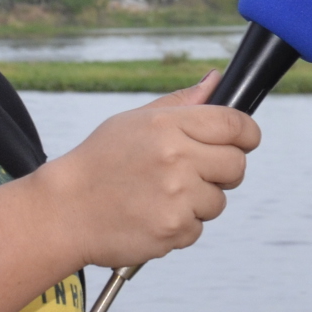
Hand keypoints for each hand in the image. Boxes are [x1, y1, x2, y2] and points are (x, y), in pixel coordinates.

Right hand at [28, 74, 260, 272]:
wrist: (63, 211)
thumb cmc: (99, 162)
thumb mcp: (134, 121)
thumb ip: (181, 103)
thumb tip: (216, 81)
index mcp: (167, 125)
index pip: (234, 124)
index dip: (247, 133)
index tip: (245, 140)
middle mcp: (175, 158)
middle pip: (237, 165)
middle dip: (225, 170)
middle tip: (198, 172)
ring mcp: (176, 197)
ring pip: (219, 201)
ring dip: (199, 201)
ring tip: (162, 196)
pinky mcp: (172, 230)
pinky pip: (198, 228)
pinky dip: (181, 225)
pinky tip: (151, 215)